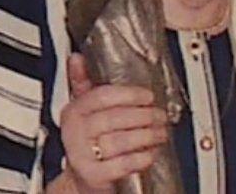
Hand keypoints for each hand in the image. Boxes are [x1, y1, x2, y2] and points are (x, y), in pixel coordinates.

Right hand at [60, 54, 167, 192]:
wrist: (83, 176)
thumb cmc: (88, 139)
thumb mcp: (84, 109)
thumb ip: (83, 83)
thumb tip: (77, 58)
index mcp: (74, 111)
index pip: (101, 96)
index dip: (129, 95)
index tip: (148, 95)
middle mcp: (75, 132)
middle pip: (114, 118)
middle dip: (144, 116)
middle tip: (160, 115)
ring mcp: (82, 155)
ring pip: (120, 140)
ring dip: (147, 135)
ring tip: (161, 132)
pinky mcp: (94, 175)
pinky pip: (122, 164)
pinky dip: (140, 158)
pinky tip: (151, 153)